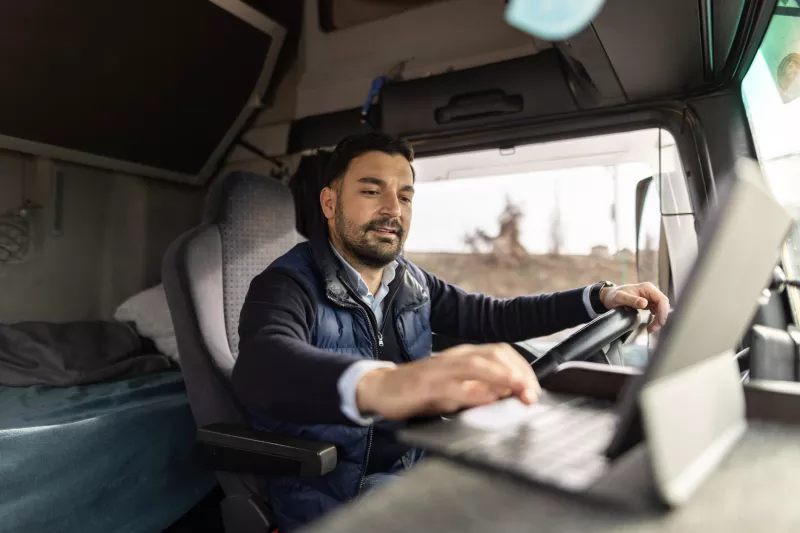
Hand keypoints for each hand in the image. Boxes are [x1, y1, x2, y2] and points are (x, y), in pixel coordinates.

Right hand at [356, 343, 540, 419]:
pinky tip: (486, 399)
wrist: (382, 387)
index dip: (522, 368)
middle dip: (517, 372)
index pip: (500, 352)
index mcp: (463, 356)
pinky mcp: (425, 385)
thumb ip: (479, 388)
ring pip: (476, 365)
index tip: (534, 389)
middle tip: (531, 394)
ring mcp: (440, 370)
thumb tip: (508, 394)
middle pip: (494, 354)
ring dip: (501, 376)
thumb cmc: (420, 389)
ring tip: (517, 388)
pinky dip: (472, 393)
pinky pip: (452, 387)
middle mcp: (454, 358)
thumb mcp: (455, 387)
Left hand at [600, 282, 669, 332]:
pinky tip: (651, 324)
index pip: (661, 299)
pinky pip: (657, 311)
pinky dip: (656, 318)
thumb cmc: (613, 296)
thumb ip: (632, 300)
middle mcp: (650, 291)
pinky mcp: (648, 303)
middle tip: (653, 328)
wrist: (609, 296)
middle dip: (661, 317)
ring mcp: (650, 297)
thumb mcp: (620, 298)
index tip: (660, 322)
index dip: (663, 311)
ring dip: (658, 319)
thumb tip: (644, 303)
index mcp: (647, 288)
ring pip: (661, 308)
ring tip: (651, 328)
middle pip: (663, 304)